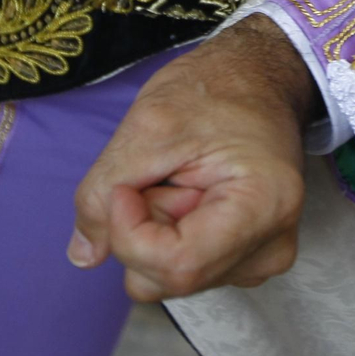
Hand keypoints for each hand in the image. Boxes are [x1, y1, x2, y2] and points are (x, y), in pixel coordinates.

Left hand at [69, 16, 315, 300]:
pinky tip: (188, 190)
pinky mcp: (245, 257)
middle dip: (143, 227)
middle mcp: (271, 247)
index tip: (123, 187)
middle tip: (158, 172)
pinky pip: (182, 266)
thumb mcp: (146, 126)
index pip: (177, 265)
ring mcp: (260, 257)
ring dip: (155, 227)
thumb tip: (83, 254)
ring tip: (178, 176)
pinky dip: (169, 231)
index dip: (130, 232)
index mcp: (264, 210)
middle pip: (171, 277)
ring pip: (170, 276)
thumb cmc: (215, 88)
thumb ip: (101, 191)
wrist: (255, 77)